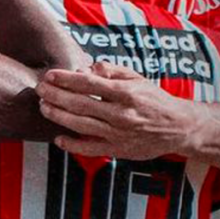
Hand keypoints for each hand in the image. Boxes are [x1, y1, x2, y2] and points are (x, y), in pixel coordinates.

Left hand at [35, 62, 198, 159]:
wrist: (180, 127)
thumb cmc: (154, 99)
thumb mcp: (137, 79)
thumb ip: (112, 71)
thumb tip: (87, 68)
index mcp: (126, 93)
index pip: (88, 84)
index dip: (66, 79)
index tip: (50, 75)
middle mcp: (121, 114)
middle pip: (80, 104)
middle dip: (55, 95)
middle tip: (39, 89)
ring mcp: (119, 134)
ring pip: (81, 125)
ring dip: (58, 116)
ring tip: (43, 107)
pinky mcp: (119, 150)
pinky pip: (91, 149)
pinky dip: (72, 145)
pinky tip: (58, 138)